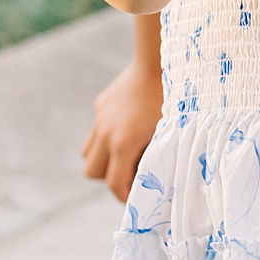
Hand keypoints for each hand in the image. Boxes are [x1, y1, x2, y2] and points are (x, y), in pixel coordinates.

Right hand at [81, 59, 163, 200]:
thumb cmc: (172, 99)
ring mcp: (100, 117)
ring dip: (103, 159)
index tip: (137, 199)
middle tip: (132, 174)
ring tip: (128, 153)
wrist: (159, 60)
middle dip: (109, 179)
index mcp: (123, 143)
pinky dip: (106, 137)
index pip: (114, 184)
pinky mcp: (101, 104)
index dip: (125, 197)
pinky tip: (130, 127)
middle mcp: (105, 132)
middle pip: (92, 172)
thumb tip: (158, 181)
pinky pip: (97, 130)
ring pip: (87, 152)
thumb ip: (160, 159)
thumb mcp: (170, 133)